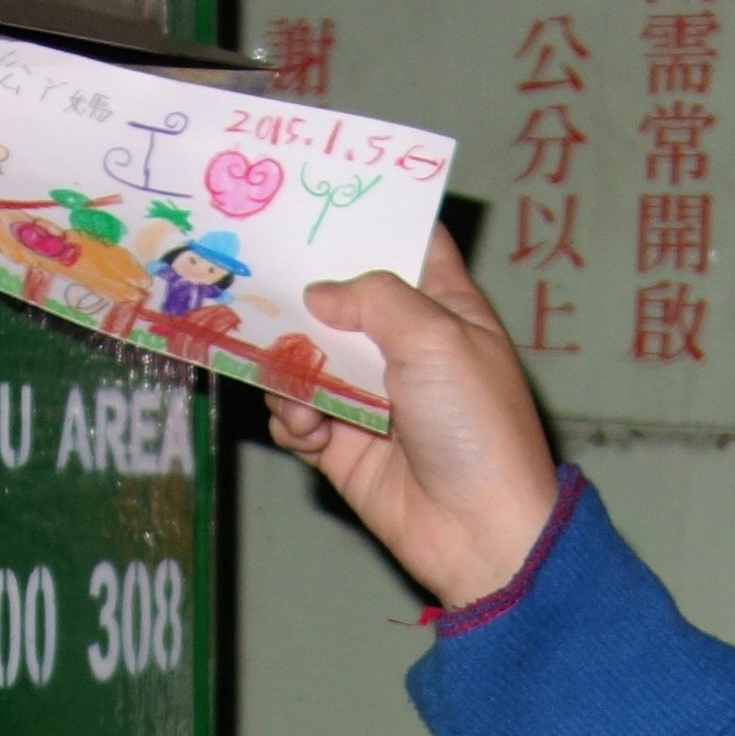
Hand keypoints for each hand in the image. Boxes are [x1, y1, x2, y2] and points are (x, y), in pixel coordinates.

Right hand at [269, 230, 563, 611]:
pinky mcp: (343, 445)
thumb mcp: (436, 339)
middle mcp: (405, 348)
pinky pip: (296, 415)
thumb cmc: (476, 427)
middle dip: (301, 295)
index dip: (370, 222)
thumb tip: (319, 295)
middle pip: (341, 301)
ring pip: (306, 359)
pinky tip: (309, 430)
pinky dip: (291, 418)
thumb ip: (374, 299)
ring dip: (289, 367)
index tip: (318, 202)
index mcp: (445, 310)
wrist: (478, 533)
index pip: (409, 247)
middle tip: (256, 281)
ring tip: (292, 383)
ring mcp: (371, 398)